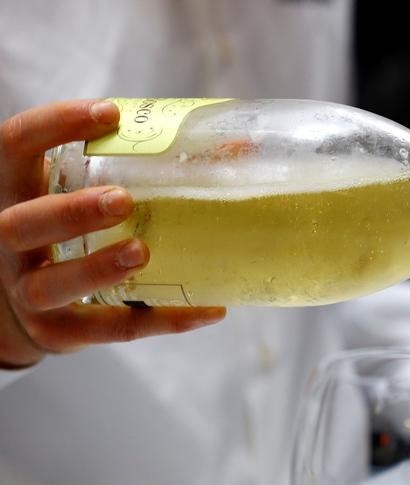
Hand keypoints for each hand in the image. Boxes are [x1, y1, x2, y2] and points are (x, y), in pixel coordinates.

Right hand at [0, 100, 225, 368]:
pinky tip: (206, 309)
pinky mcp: (60, 332)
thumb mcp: (75, 190)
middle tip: (123, 201)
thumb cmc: (65, 231)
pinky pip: (110, 329)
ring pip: (51, 286)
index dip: (56, 125)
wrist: (20, 305)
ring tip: (142, 252)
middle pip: (24, 224)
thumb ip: (133, 166)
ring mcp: (29, 293)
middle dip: (72, 212)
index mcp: (15, 192)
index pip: (16, 146)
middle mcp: (9, 241)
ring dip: (97, 269)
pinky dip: (161, 320)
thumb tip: (239, 146)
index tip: (110, 115)